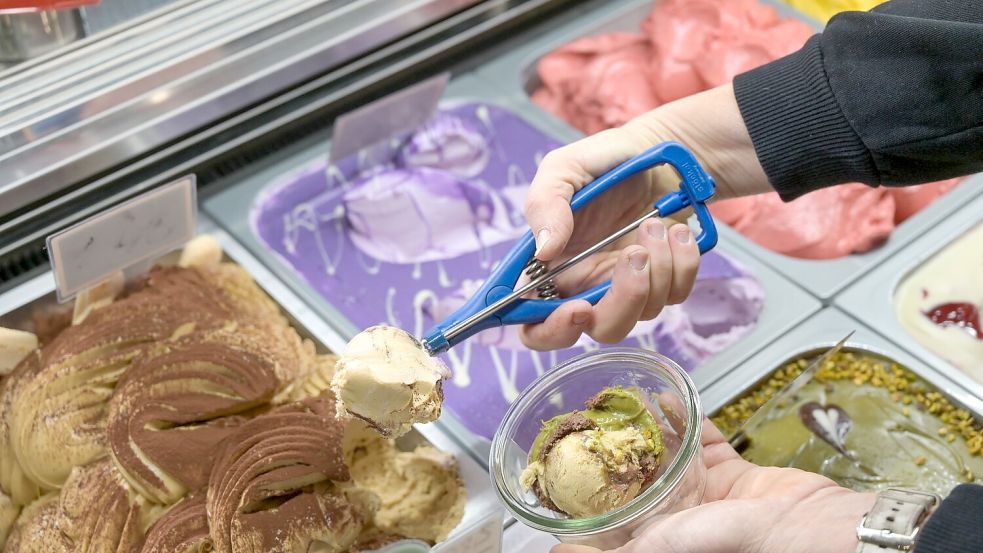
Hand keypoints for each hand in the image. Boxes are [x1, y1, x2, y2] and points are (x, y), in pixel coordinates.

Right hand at [520, 84, 770, 349]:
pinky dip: (682, 261)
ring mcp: (626, 287)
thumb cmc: (603, 162)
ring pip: (642, 314)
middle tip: (633, 257)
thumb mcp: (564, 169)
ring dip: (656, 266)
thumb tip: (543, 251)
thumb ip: (545, 205)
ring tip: (653, 223)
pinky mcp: (663, 282)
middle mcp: (586, 286)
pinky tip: (675, 230)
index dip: (550, 329)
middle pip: (597, 329)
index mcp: (550, 269)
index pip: (535, 323)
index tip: (577, 310)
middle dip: (621, 302)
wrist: (658, 152)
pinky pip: (676, 293)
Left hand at [554, 420, 874, 552]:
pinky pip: (702, 440)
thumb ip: (633, 540)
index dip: (590, 499)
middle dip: (615, 455)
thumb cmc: (752, 544)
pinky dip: (685, 419)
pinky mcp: (733, 473)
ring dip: (646, 429)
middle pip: (637, 483)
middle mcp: (679, 518)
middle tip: (590, 422)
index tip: (565, 471)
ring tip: (621, 403)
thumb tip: (564, 552)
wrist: (819, 528)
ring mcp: (705, 494)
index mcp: (662, 538)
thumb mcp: (673, 543)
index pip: (615, 520)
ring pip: (667, 455)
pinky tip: (664, 398)